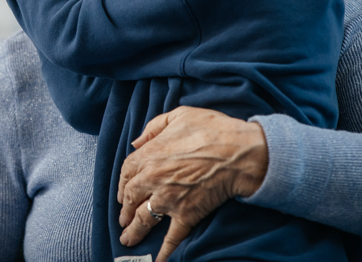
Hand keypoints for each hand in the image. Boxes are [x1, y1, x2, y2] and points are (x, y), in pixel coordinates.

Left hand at [116, 106, 268, 261]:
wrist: (238, 152)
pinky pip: (171, 237)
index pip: (126, 172)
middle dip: (125, 211)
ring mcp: (169, 199)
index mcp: (149, 154)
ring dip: (134, 232)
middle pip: (131, 199)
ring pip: (144, 219)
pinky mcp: (187, 214)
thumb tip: (136, 142)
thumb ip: (153, 127)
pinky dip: (164, 251)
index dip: (123, 184)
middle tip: (122, 220)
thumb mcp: (179, 115)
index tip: (123, 193)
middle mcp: (153, 179)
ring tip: (127, 240)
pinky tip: (158, 260)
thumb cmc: (212, 129)